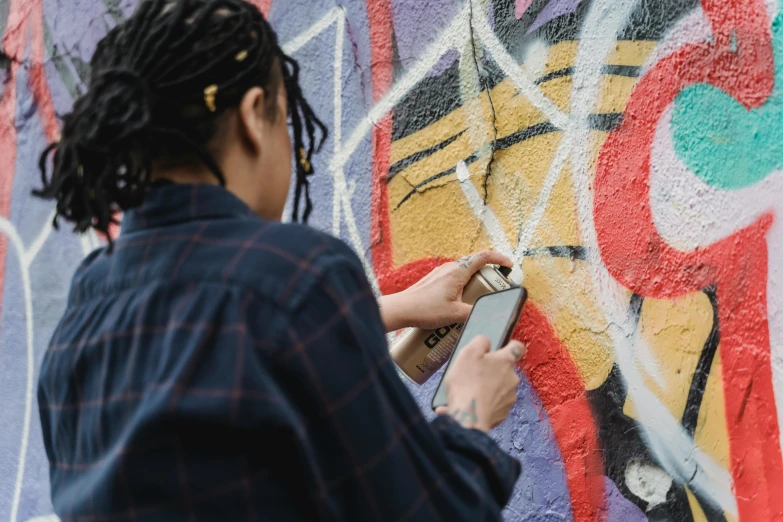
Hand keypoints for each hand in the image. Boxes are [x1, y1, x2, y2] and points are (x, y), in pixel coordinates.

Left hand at [378, 250, 511, 331]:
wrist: (401, 309)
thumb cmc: (425, 310)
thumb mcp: (455, 314)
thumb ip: (474, 313)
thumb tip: (489, 313)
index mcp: (458, 271)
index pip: (484, 257)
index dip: (499, 259)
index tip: (509, 266)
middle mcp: (449, 268)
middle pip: (475, 264)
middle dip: (488, 274)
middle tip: (495, 289)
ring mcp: (440, 273)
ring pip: (464, 271)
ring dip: (474, 281)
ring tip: (478, 298)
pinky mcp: (434, 280)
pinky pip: (454, 278)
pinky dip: (463, 285)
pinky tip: (460, 302)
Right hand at [435, 336, 524, 432]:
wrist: (469, 418)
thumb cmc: (467, 383)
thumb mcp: (468, 353)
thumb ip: (480, 342)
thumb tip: (486, 343)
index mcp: (505, 362)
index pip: (518, 348)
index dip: (512, 346)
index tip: (504, 347)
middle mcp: (512, 379)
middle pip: (506, 370)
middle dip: (493, 371)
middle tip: (475, 374)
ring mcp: (509, 398)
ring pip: (500, 388)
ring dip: (489, 388)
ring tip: (470, 392)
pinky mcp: (503, 414)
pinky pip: (495, 404)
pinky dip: (486, 403)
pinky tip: (472, 405)